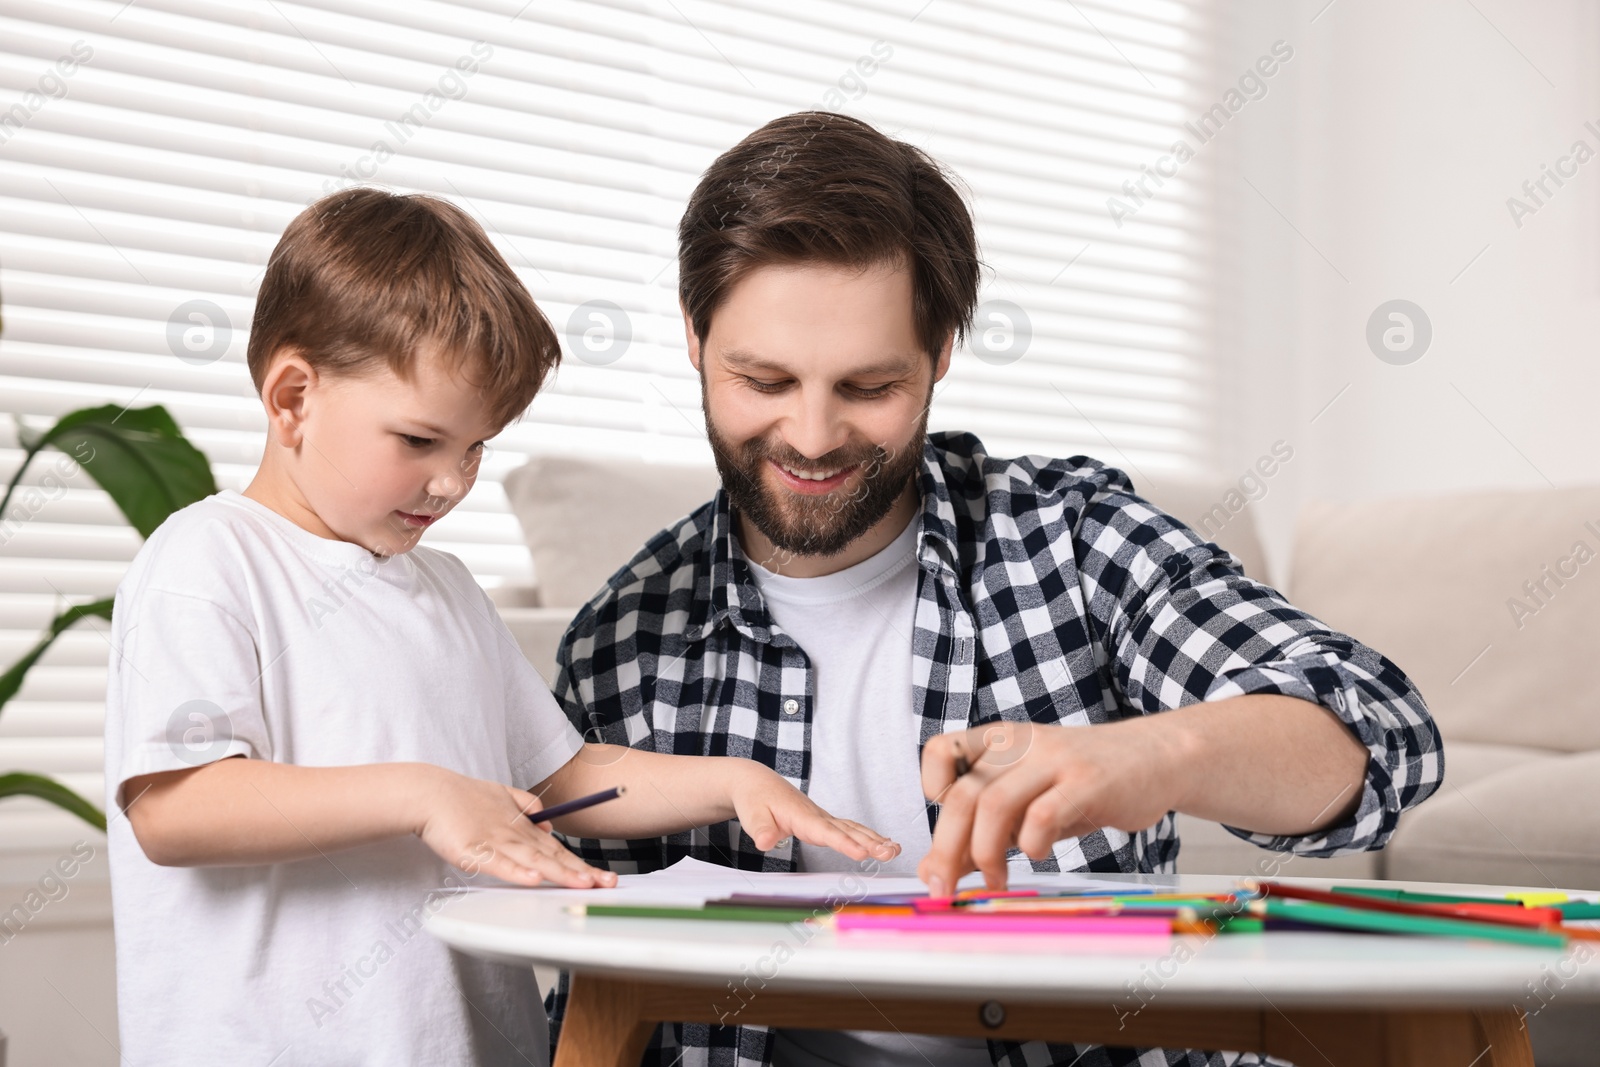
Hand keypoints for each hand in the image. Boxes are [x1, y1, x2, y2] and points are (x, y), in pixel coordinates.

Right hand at [414, 767, 617, 888]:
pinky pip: (500, 864)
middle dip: (581, 872)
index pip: (558, 849)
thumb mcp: (502, 795)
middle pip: (554, 857)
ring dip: (560, 873)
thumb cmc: (464, 798)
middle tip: (607, 884)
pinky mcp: (475, 851)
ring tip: (583, 884)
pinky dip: (518, 872)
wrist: (431, 793)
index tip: (602, 877)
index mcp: (522, 826)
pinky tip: (535, 880)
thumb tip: (548, 824)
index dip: (580, 864)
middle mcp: (515, 835)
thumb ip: (527, 806)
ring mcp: (497, 842)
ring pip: (534, 860)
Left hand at [729, 762, 901, 862]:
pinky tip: (883, 843)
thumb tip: (765, 842)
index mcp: (801, 816)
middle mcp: (817, 815)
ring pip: (854, 828)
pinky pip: (850, 828)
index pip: (826, 832)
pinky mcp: (824, 820)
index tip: (862, 853)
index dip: (844, 843)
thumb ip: (761, 830)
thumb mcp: (752, 816)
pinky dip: (868, 835)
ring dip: (875, 839)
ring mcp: (823, 817)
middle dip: (871, 842)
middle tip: (891, 853)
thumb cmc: (755, 800)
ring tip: (896, 850)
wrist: (757, 782)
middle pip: (848, 830)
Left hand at [917, 720, 1180, 894]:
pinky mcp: (1086, 781)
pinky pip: (1042, 815)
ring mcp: (1053, 759)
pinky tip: (1038, 855)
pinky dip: (1030, 845)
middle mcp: (1020, 743)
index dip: (931, 789)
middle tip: (945, 888)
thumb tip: (933, 871)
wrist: (1155, 757)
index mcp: (999, 740)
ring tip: (995, 881)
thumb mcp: (1027, 800)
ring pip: (994, 804)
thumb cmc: (1082, 784)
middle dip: (946, 849)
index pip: (939, 751)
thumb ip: (981, 830)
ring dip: (984, 854)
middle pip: (962, 794)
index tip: (948, 827)